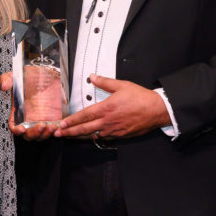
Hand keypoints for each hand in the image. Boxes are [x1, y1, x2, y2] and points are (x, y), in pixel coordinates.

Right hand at [0, 71, 57, 140]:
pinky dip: (56, 131)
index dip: (16, 130)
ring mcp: (42, 120)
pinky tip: (59, 126)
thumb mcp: (19, 75)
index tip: (21, 129)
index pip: (14, 127)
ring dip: (46, 134)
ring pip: (41, 135)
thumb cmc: (32, 76)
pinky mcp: (54, 120)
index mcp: (19, 113)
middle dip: (34, 134)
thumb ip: (8, 79)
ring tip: (51, 127)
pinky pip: (54, 131)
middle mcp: (30, 119)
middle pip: (28, 135)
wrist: (49, 73)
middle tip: (40, 126)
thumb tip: (3, 85)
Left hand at [55, 74, 169, 139]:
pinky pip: (105, 138)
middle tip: (59, 134)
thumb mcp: (122, 85)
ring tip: (70, 137)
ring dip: (80, 136)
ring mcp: (114, 130)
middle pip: (84, 129)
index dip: (72, 120)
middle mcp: (107, 121)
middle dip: (70, 132)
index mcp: (106, 108)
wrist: (157, 110)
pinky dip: (95, 138)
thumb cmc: (140, 98)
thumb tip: (92, 77)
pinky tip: (90, 137)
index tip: (62, 123)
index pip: (84, 116)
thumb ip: (105, 82)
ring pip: (93, 135)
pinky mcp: (120, 136)